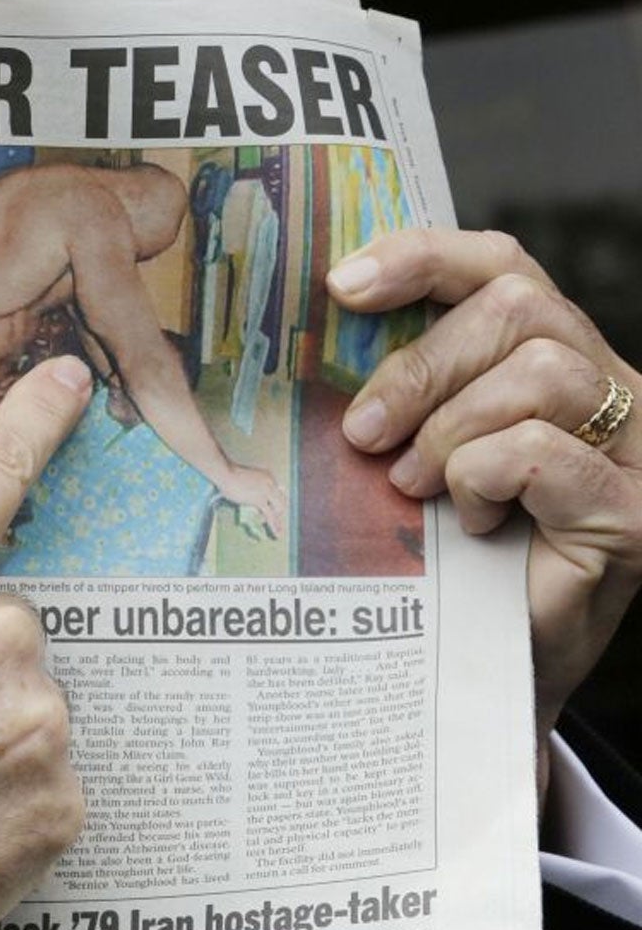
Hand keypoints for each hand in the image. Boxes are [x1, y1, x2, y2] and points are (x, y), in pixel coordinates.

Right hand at [219, 465, 287, 539]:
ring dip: (278, 520)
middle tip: (274, 519)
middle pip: (282, 501)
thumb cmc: (229, 474)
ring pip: (279, 509)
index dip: (275, 502)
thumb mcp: (246, 479)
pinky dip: (275, 526)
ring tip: (277, 530)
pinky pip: (271, 516)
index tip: (272, 508)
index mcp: (268, 477)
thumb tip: (251, 498)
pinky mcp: (260, 500)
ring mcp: (266, 492)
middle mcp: (271, 483)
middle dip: (279, 512)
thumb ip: (252, 487)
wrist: (225, 473)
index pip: (279, 492)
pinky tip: (276, 534)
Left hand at [328, 229, 641, 764]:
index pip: (500, 265)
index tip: (341, 286)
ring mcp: (633, 447)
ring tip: (414, 487)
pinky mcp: (631, 511)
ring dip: (449, 427)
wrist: (487, 673)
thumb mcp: (415, 454)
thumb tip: (319, 332)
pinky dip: (482, 478)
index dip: (423, 257)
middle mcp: (610, 387)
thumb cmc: (450, 561)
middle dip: (421, 364)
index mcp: (552, 357)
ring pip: (537, 372)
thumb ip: (401, 391)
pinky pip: (540, 451)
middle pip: (517, 307)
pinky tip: (469, 520)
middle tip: (364, 434)